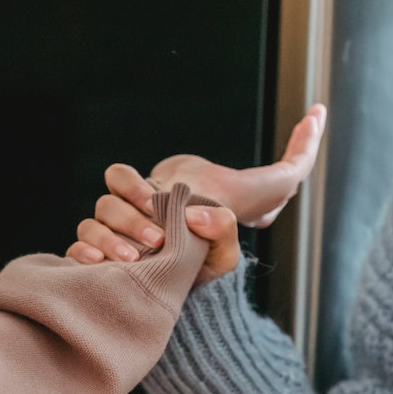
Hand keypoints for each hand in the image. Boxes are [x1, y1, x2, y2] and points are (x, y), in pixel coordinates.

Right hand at [67, 105, 325, 263]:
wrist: (211, 279)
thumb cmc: (242, 228)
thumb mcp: (274, 191)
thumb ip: (300, 153)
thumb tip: (314, 114)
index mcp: (159, 192)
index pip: (120, 177)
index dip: (135, 187)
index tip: (162, 201)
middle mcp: (131, 212)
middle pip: (105, 202)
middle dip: (128, 217)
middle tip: (156, 237)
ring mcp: (118, 239)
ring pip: (91, 224)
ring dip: (109, 238)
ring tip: (135, 258)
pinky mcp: (110, 266)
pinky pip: (78, 252)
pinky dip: (84, 255)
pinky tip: (101, 267)